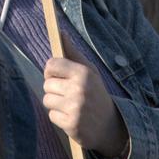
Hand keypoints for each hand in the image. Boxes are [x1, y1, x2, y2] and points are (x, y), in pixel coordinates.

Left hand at [43, 33, 128, 158]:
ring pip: (47, 100)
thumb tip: (60, 33)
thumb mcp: (89, 71)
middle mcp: (78, 90)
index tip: (57, 75)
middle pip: (47, 84)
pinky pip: (51, 115)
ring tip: (69, 105)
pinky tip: (71, 117)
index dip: (51, 71)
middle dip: (54, 89)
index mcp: (83, 73)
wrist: (111, 125)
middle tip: (68, 93)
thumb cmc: (96, 94)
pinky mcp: (71, 125)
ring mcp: (75, 108)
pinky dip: (58, 117)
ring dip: (55, 103)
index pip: (51, 65)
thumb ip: (72, 52)